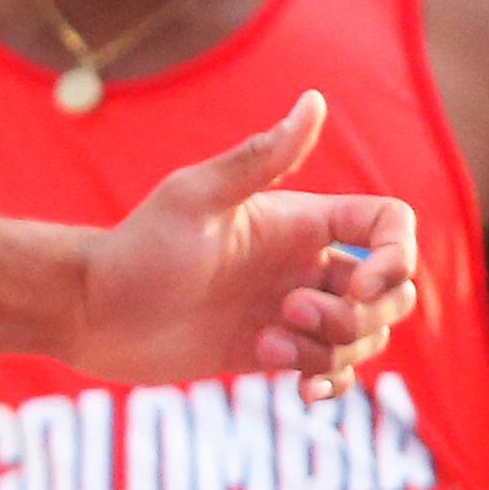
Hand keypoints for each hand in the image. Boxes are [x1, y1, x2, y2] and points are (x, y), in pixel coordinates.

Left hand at [74, 92, 420, 394]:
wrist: (92, 315)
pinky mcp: (272, 353)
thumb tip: (315, 100)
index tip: (357, 284)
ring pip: (364, 336)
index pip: (389, 226)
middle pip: (390, 290)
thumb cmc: (138, 250)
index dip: (397, 256)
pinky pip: (334, 370)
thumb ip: (258, 159)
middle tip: (289, 313)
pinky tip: (296, 389)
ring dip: (334, 350)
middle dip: (361, 314)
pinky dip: (330, 383)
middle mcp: (304, 263)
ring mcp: (290, 311)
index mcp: (300, 220)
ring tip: (267, 346)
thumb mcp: (196, 201)